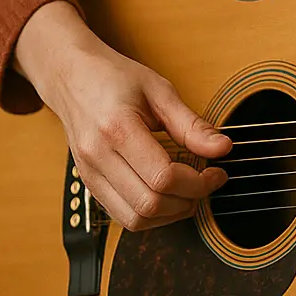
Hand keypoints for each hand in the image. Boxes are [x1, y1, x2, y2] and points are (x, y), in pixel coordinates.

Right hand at [15, 0, 231, 230]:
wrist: (72, 76)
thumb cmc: (115, 78)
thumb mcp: (160, 91)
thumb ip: (191, 124)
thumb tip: (224, 148)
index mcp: (117, 129)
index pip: (163, 177)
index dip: (198, 183)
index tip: (217, 173)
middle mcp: (97, 157)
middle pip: (149, 204)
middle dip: (188, 200)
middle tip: (207, 183)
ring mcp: (89, 174)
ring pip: (133, 219)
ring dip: (169, 214)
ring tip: (189, 192)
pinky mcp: (88, 183)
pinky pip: (121, 216)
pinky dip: (149, 215)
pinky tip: (167, 195)